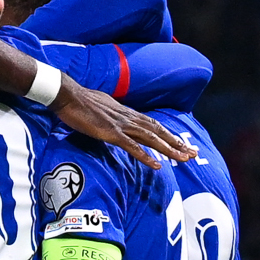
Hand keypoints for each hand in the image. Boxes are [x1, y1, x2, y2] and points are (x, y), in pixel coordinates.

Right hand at [52, 81, 195, 167]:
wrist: (67, 94)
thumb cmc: (78, 101)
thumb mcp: (100, 107)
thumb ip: (111, 114)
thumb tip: (114, 119)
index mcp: (126, 112)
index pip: (153, 124)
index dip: (168, 134)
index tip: (181, 143)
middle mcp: (128, 117)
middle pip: (158, 131)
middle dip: (176, 143)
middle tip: (193, 153)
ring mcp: (120, 125)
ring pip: (151, 138)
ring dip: (169, 149)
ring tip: (183, 159)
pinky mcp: (110, 133)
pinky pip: (132, 146)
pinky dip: (146, 156)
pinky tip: (157, 165)